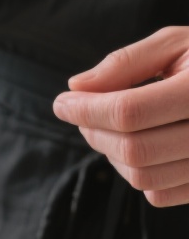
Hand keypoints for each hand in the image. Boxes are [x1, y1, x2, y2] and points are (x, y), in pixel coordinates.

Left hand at [54, 26, 188, 206]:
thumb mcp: (176, 43)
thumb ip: (126, 61)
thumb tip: (78, 86)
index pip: (130, 112)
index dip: (86, 109)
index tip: (62, 102)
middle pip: (133, 149)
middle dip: (94, 131)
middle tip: (82, 112)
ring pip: (143, 177)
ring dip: (110, 154)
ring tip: (106, 128)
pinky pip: (160, 195)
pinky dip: (135, 174)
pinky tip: (135, 146)